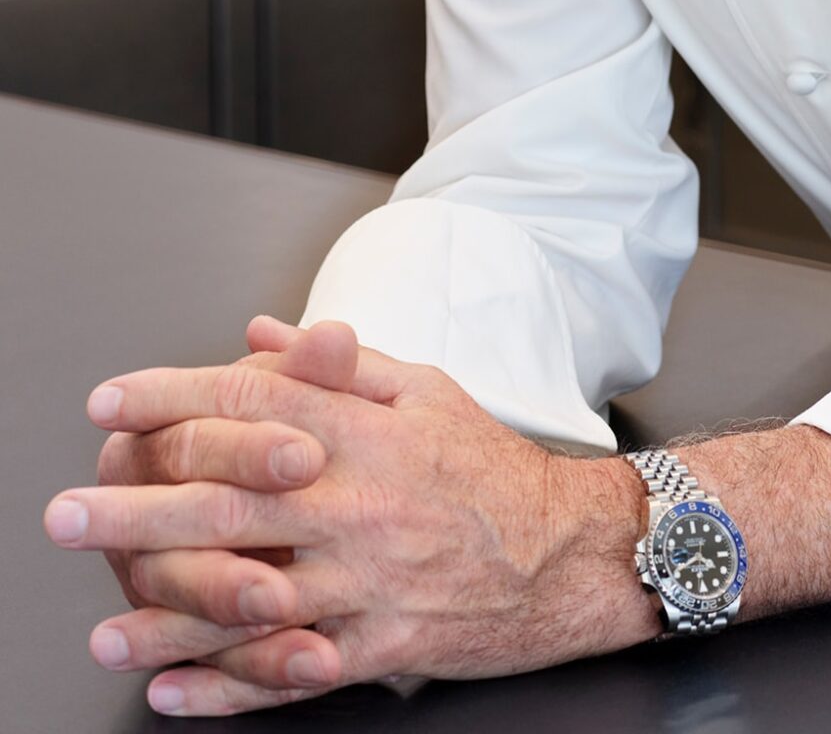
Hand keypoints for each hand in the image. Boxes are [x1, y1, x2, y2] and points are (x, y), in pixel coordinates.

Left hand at [46, 316, 652, 714]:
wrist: (565, 552)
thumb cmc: (490, 467)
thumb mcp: (425, 389)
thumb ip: (338, 367)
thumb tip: (261, 337)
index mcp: (365, 431)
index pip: (252, 402)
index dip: (173, 397)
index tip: (111, 403)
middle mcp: (357, 503)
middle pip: (228, 501)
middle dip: (136, 509)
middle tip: (67, 515)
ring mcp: (364, 581)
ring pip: (247, 602)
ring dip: (164, 619)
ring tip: (104, 629)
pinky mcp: (376, 646)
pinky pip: (286, 674)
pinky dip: (224, 689)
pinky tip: (172, 690)